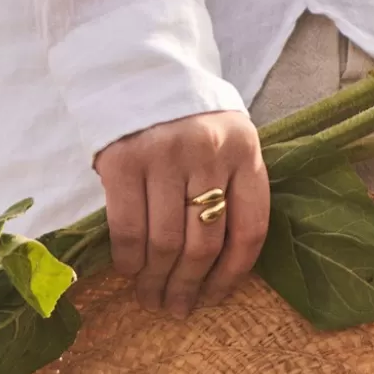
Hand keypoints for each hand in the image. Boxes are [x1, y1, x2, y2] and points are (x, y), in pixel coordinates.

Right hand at [94, 110, 269, 317]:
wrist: (136, 65)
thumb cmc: (183, 116)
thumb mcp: (223, 141)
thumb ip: (228, 187)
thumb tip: (215, 266)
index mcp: (245, 150)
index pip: (249, 229)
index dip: (232, 275)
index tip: (214, 298)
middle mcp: (209, 152)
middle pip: (204, 243)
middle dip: (189, 286)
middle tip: (175, 308)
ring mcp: (165, 155)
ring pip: (167, 242)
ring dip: (157, 280)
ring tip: (151, 298)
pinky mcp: (123, 160)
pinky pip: (129, 228)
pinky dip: (129, 259)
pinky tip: (130, 271)